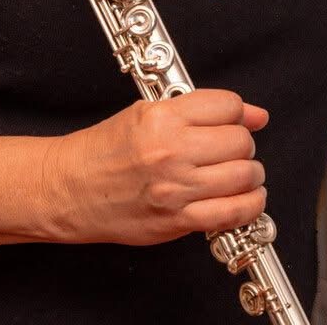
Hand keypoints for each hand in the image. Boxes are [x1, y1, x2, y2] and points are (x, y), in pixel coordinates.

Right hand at [41, 90, 269, 246]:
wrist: (71, 189)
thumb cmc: (106, 150)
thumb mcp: (148, 113)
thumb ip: (202, 110)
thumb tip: (255, 114)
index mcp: (163, 118)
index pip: (227, 106)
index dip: (236, 112)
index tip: (232, 121)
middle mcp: (171, 152)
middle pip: (240, 141)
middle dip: (243, 143)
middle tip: (232, 149)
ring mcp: (175, 189)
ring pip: (243, 175)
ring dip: (251, 174)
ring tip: (240, 173)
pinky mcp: (176, 221)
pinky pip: (233, 213)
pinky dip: (250, 205)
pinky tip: (247, 198)